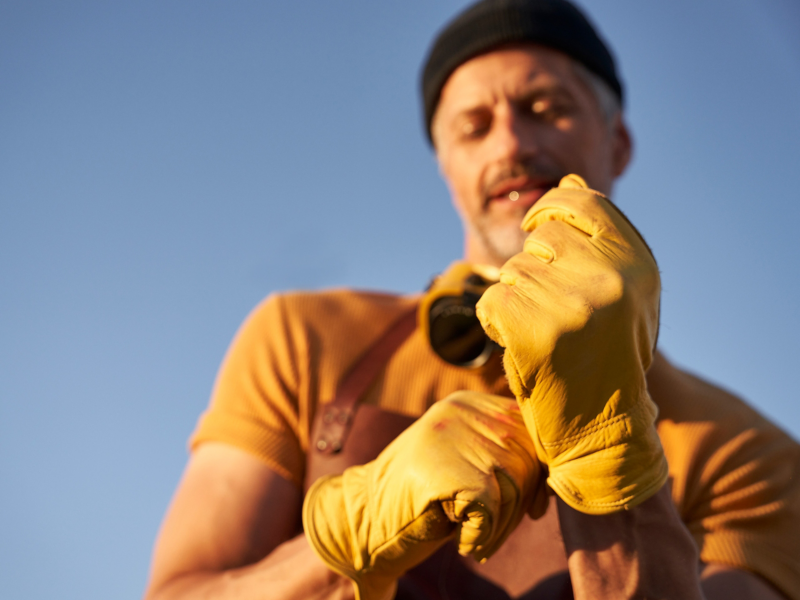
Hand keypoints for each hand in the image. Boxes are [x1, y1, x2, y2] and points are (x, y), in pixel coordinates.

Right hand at [303, 391, 545, 599]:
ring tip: (475, 537)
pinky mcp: (444, 470)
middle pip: (527, 459)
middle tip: (494, 530)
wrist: (364, 520)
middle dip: (521, 504)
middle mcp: (459, 412)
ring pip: (513, 486)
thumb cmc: (424, 498)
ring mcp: (449, 437)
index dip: (539, 473)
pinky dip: (482, 536)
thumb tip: (559, 474)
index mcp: (468, 403)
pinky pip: (490, 510)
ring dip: (502, 526)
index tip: (532, 507)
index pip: (530, 431)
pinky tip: (463, 542)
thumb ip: (504, 452)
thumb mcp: (466, 460)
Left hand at [476, 174, 667, 514]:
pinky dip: (494, 322)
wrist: (601, 430)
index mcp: (638, 263)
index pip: (582, 201)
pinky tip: (520, 347)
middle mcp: (613, 276)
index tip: (536, 226)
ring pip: (513, 271)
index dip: (551, 206)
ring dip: (516, 299)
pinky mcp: (535, 328)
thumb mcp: (618, 292)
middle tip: (552, 310)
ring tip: (544, 334)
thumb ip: (596, 237)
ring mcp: (574, 302)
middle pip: (542, 235)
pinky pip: (491, 300)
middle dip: (535, 265)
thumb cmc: (606, 356)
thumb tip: (570, 179)